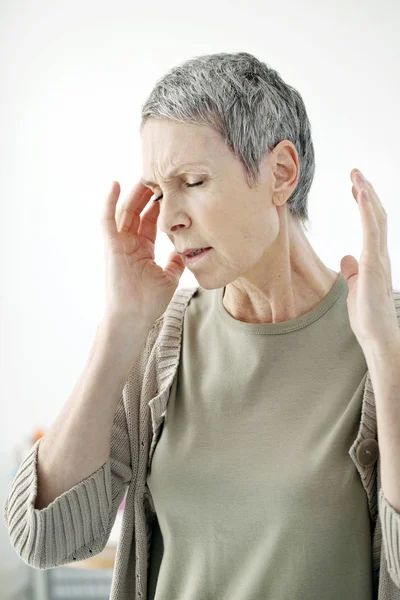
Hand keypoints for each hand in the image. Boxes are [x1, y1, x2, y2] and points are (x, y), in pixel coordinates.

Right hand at [101, 180, 185, 324]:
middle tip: (160, 174)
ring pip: (125, 210)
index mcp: (143, 249)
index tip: (172, 188)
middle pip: (138, 211)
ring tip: (145, 174)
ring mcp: (119, 243)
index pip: (151, 220)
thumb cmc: (149, 302)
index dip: (160, 204)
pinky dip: (110, 202)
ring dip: (134, 193)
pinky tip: (116, 184)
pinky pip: (108, 220)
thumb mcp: (170, 278)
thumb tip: (185, 250)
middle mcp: (130, 243)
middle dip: (148, 193)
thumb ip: (176, 262)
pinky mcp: (111, 246)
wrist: (135, 317)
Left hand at [339, 169, 399, 351]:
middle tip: (355, 173)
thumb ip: (353, 270)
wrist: (377, 336)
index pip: (371, 224)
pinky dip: (366, 211)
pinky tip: (360, 194)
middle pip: (376, 215)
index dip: (365, 204)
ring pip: (376, 218)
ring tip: (356, 176)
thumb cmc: (368, 315)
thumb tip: (347, 258)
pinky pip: (371, 232)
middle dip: (366, 192)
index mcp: (375, 258)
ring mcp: (379, 257)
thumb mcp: (356, 287)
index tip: (355, 187)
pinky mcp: (374, 264)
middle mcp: (381, 254)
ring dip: (366, 195)